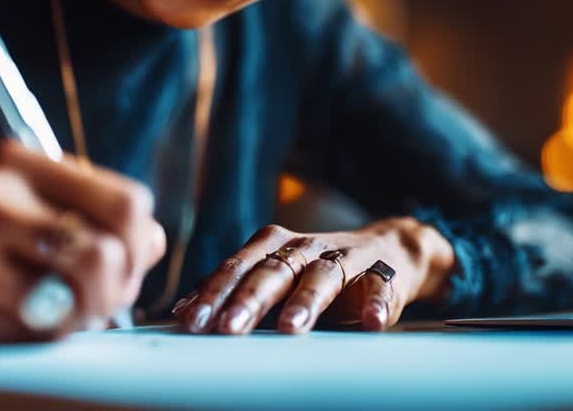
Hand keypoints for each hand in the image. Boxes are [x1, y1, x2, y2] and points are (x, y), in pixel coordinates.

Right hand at [0, 139, 165, 341]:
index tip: (130, 258)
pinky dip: (53, 331)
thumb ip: (84, 208)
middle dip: (120, 285)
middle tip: (105, 297)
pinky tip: (35, 321)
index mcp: (11, 160)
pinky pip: (38, 328)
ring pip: (79, 295)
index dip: (140, 241)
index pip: (123, 201)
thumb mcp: (15, 197)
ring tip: (72, 310)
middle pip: (107, 250)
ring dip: (91, 313)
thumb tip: (153, 241)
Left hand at [171, 218, 453, 333]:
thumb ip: (235, 290)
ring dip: (306, 302)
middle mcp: (304, 247)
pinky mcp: (382, 274)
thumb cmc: (315, 271)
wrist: (388, 251)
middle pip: (272, 272)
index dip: (213, 293)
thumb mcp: (274, 274)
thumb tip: (184, 312)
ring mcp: (343, 259)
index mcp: (273, 246)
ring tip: (292, 327)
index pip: (236, 267)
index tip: (192, 320)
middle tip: (229, 327)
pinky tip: (370, 321)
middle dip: (248, 300)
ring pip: (321, 277)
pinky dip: (375, 303)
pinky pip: (379, 287)